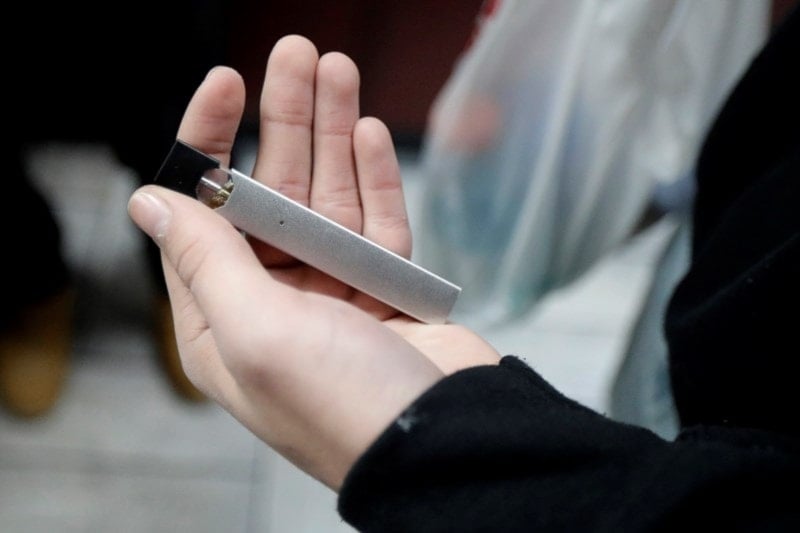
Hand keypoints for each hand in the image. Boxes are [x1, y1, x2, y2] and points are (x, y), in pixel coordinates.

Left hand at [127, 35, 499, 489]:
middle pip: (272, 196)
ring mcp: (335, 295)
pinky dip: (373, 179)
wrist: (445, 443)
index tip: (225, 84)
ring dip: (332, 134)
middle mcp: (275, 304)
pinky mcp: (387, 292)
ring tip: (338, 69)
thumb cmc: (343, 403)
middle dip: (283, 122)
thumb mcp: (255, 331)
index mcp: (224, 320)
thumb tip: (149, 202)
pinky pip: (377, 224)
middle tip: (297, 53)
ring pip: (329, 200)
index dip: (208, 144)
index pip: (202, 215)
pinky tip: (369, 134)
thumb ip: (205, 260)